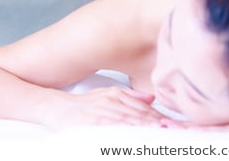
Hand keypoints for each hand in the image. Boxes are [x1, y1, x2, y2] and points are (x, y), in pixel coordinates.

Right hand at [41, 88, 162, 128]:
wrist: (58, 107)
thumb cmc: (84, 104)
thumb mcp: (108, 93)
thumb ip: (130, 96)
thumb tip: (151, 98)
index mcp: (117, 94)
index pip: (142, 106)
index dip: (156, 115)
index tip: (170, 122)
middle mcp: (112, 100)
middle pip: (138, 113)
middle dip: (154, 122)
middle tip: (169, 128)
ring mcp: (103, 111)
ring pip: (128, 120)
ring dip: (143, 126)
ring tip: (157, 130)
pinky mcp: (93, 121)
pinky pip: (112, 127)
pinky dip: (125, 131)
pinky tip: (134, 134)